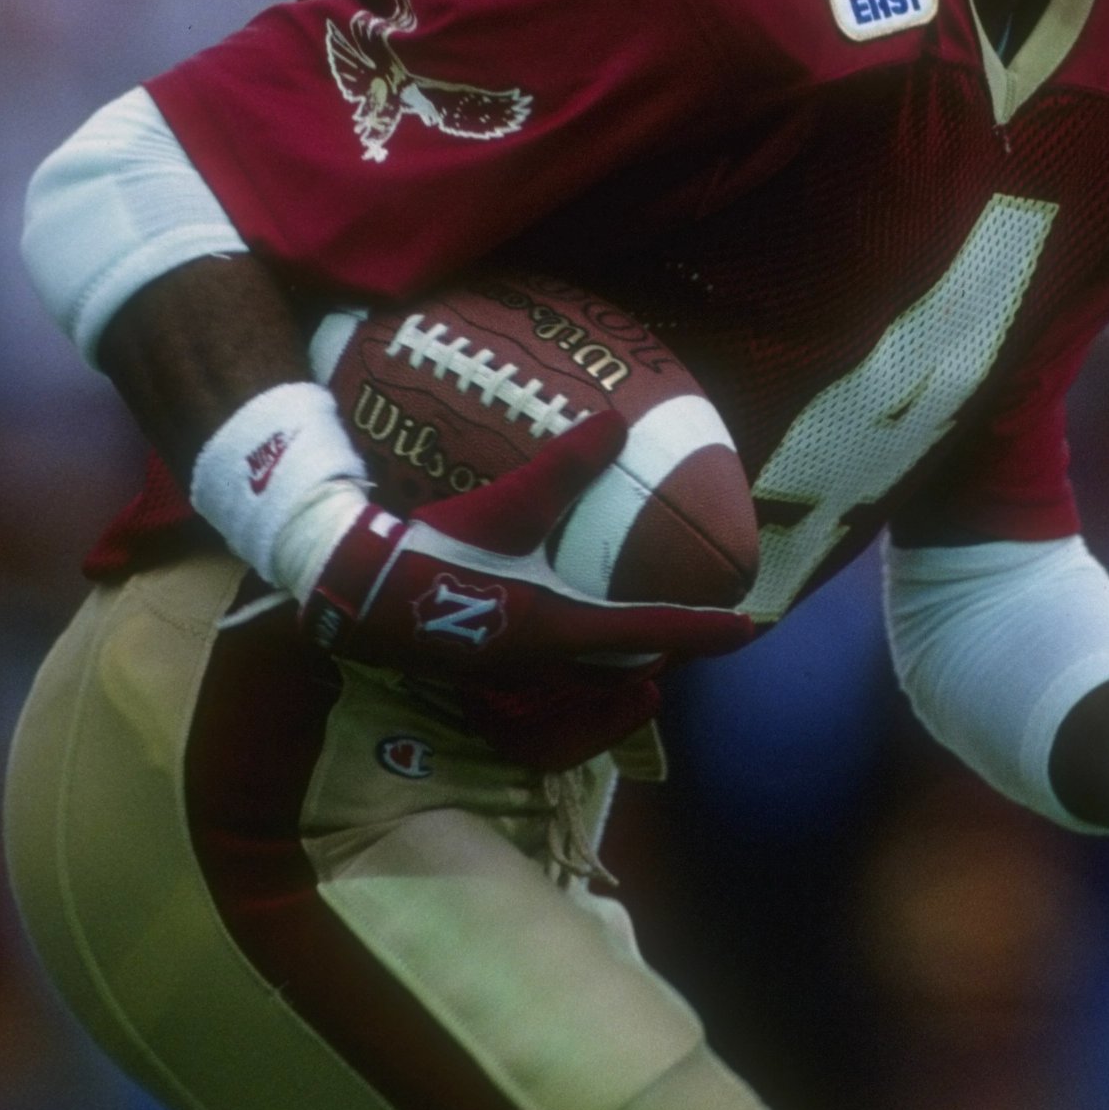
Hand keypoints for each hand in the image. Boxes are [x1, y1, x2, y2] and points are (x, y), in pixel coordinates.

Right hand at [301, 421, 756, 771]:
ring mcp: (513, 679)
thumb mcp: (505, 505)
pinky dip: (583, 674)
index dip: (701, 630)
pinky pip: (553, 688)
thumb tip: (618, 422)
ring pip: (590, 687)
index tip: (750, 630)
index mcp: (557, 627)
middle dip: (667, 655)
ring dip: (626, 670)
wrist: (358, 593)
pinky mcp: (486, 676)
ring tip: (652, 647)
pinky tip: (574, 644)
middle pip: (626, 671)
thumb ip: (565, 467)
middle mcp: (543, 664)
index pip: (649, 631)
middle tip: (706, 633)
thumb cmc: (435, 549)